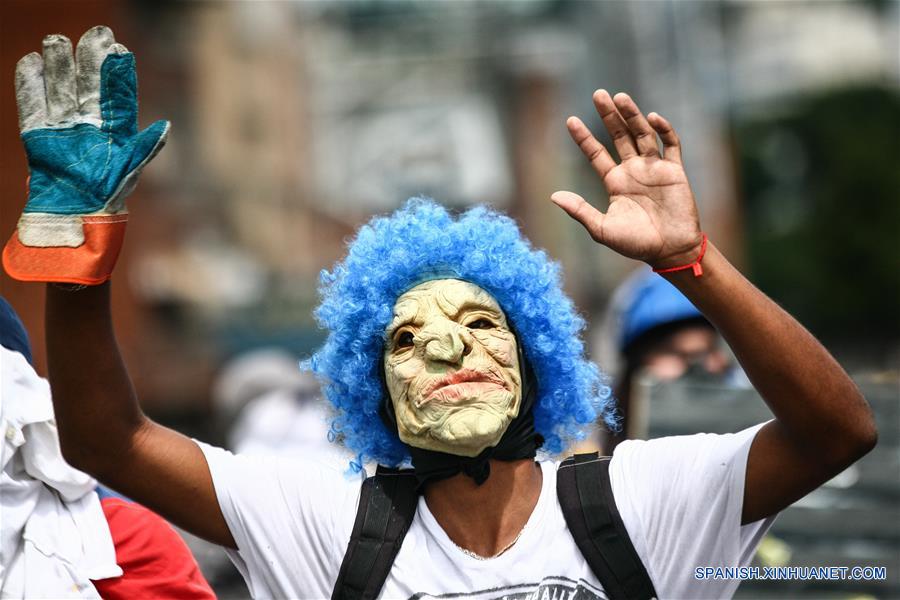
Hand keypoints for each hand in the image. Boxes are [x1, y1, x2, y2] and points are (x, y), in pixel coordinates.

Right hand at [2, 26, 168, 284]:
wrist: (75, 226)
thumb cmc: (108, 203)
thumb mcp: (130, 173)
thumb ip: (145, 148)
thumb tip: (166, 125)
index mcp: (117, 134)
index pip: (117, 96)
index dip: (117, 73)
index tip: (118, 48)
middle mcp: (91, 129)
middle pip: (88, 87)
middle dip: (89, 62)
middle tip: (92, 35)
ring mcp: (64, 133)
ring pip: (61, 92)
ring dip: (60, 67)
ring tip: (57, 41)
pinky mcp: (39, 140)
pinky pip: (33, 108)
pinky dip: (31, 86)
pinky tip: (31, 63)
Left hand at [551, 90, 701, 268]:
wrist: (670, 251)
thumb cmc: (636, 244)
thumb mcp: (602, 229)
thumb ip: (579, 210)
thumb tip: (553, 196)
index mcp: (615, 182)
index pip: (596, 153)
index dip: (584, 137)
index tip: (570, 120)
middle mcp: (633, 170)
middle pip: (619, 136)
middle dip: (609, 116)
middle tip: (599, 94)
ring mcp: (654, 168)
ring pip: (642, 134)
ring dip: (632, 115)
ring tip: (620, 97)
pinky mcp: (675, 170)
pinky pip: (670, 144)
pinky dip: (663, 130)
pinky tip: (652, 117)